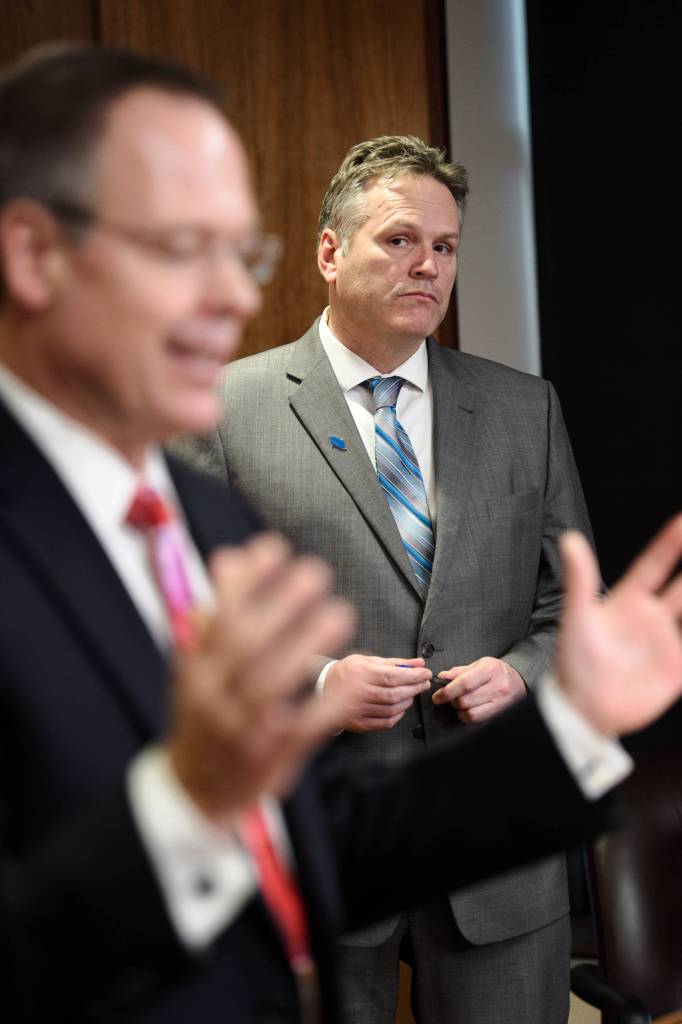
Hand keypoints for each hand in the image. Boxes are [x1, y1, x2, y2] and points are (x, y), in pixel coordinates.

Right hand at [168, 533, 354, 823]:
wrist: (195, 791)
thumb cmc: (203, 717)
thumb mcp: (196, 669)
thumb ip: (215, 615)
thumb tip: (229, 557)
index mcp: (196, 671)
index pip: (219, 617)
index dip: (246, 581)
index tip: (273, 548)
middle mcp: (214, 696)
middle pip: (248, 645)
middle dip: (282, 605)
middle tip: (315, 572)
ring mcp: (243, 727)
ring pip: (275, 682)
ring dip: (309, 644)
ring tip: (340, 612)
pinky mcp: (274, 755)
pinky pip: (304, 725)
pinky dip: (329, 701)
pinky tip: (352, 677)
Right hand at [323, 654, 431, 731]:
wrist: (323, 688)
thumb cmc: (347, 672)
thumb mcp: (367, 660)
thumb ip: (394, 662)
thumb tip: (418, 663)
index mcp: (361, 673)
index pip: (393, 676)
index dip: (413, 676)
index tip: (425, 673)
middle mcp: (359, 692)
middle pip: (395, 693)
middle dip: (414, 688)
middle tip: (424, 682)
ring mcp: (358, 710)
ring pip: (392, 708)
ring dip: (408, 700)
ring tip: (412, 692)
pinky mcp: (359, 723)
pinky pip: (386, 722)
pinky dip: (398, 714)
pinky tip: (401, 706)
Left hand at [432, 657, 525, 722]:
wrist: (518, 680)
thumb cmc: (496, 671)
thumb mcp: (479, 664)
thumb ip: (459, 671)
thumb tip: (442, 677)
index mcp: (490, 670)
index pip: (464, 684)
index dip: (447, 692)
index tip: (437, 697)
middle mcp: (497, 687)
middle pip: (465, 700)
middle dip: (453, 700)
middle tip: (452, 696)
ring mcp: (500, 702)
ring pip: (470, 713)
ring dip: (460, 710)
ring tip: (462, 703)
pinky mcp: (500, 714)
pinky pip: (478, 721)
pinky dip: (468, 717)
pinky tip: (469, 710)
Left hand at [557, 516, 681, 735]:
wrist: (583, 710)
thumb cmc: (573, 662)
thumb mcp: (578, 617)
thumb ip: (579, 579)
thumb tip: (569, 539)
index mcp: (627, 601)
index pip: (655, 564)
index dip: (671, 543)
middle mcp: (650, 618)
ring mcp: (665, 643)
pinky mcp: (676, 670)